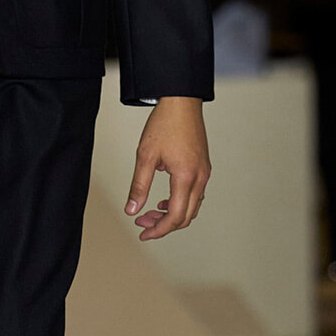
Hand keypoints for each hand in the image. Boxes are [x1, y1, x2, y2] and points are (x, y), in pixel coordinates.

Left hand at [124, 96, 210, 239]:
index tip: (143, 233)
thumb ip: (139, 186)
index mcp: (185, 176)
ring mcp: (204, 173)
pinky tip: (164, 199)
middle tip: (142, 223)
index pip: (174, 216)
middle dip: (163, 224)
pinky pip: (195, 195)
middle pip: (185, 216)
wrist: (181, 102)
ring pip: (192, 207)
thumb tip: (132, 210)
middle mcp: (199, 177)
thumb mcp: (145, 156)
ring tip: (151, 211)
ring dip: (172, 214)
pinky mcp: (203, 167)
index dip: (158, 230)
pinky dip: (180, 203)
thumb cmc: (165, 124)